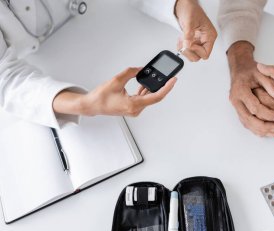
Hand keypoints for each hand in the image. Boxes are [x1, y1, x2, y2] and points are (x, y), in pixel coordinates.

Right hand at [53, 68, 175, 116]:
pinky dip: (145, 91)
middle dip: (161, 85)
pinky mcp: (132, 108)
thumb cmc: (101, 97)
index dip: (167, 88)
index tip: (173, 80)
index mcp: (133, 105)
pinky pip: (143, 99)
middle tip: (167, 76)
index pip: (156, 96)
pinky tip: (144, 83)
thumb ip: (131, 73)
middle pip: (154, 97)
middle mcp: (135, 110)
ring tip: (154, 77)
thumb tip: (141, 69)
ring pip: (149, 98)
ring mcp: (134, 110)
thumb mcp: (116, 80)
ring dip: (151, 87)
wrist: (92, 105)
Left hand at [175, 0, 216, 60]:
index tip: (190, 43)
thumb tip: (187, 45)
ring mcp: (198, 41)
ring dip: (184, 50)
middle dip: (189, 51)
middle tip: (184, 43)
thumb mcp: (190, 20)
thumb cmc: (191, 9)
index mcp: (210, 36)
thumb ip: (188, 34)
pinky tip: (180, 39)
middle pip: (198, 57)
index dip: (197, 51)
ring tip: (181, 39)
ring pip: (192, 55)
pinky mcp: (192, 41)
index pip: (205, 53)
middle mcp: (205, 40)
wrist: (184, 5)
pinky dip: (181, 47)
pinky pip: (186, 50)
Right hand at [227, 41, 273, 136]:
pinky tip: (265, 132)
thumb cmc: (251, 71)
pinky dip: (254, 129)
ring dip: (259, 129)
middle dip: (263, 125)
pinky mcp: (238, 110)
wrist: (240, 71)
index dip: (267, 114)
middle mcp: (236, 100)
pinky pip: (245, 123)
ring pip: (246, 122)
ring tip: (273, 132)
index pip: (254, 107)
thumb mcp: (262, 73)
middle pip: (248, 118)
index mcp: (241, 90)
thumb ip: (272, 84)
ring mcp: (236, 106)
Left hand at [253, 63, 273, 140]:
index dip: (255, 87)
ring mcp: (266, 125)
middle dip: (253, 99)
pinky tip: (261, 116)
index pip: (253, 92)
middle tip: (259, 96)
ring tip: (261, 106)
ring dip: (253, 111)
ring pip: (252, 118)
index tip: (259, 86)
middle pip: (250, 105)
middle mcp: (265, 114)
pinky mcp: (268, 132)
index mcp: (268, 100)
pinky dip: (256, 122)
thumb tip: (260, 66)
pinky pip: (257, 128)